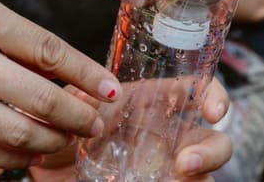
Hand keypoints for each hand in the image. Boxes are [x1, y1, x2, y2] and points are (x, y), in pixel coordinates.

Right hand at [0, 0, 121, 168]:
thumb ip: (13, 36)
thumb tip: (56, 71)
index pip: (50, 51)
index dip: (87, 75)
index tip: (111, 90)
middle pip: (40, 100)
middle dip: (78, 118)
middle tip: (96, 125)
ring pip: (14, 136)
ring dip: (50, 145)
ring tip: (66, 143)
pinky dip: (9, 159)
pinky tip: (25, 157)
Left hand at [30, 80, 231, 181]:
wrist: (49, 175)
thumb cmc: (61, 138)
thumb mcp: (66, 112)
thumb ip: (77, 101)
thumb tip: (86, 96)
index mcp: (151, 104)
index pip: (194, 91)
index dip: (214, 96)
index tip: (215, 112)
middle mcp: (166, 137)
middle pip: (213, 139)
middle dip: (212, 150)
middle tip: (186, 162)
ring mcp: (165, 170)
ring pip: (204, 175)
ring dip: (201, 176)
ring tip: (176, 179)